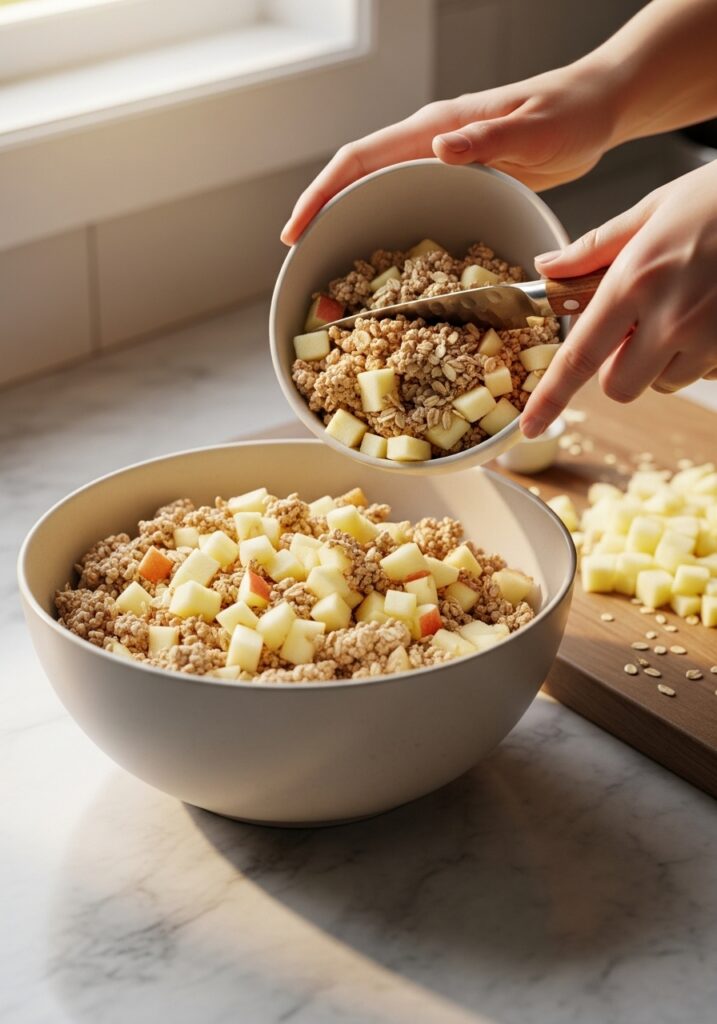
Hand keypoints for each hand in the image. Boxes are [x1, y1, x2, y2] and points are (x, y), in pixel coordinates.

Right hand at [281, 58, 618, 244]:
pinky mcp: (457, 178)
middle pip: (359, 177)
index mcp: (436, 127)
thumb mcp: (534, 128)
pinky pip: (410, 202)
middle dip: (324, 212)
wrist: (596, 107)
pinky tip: (387, 259)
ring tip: (332, 265)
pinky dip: (388, 228)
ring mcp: (441, 160)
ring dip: (353, 223)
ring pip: (381, 191)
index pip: (361, 158)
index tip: (295, 229)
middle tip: (301, 257)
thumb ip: (488, 137)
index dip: (322, 193)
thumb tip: (437, 148)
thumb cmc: (569, 112)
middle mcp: (429, 143)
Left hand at [521, 160, 716, 437]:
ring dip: (661, 361)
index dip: (550, 397)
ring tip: (683, 310)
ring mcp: (709, 339)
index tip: (530, 425)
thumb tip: (547, 266)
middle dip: (618, 367)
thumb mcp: (653, 209)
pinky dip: (697, 356)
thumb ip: (594, 248)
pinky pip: (702, 375)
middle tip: (634, 329)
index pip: (580, 357)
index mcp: (636, 281)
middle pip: (619, 386)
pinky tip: (709, 315)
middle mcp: (671, 319)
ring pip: (663, 383)